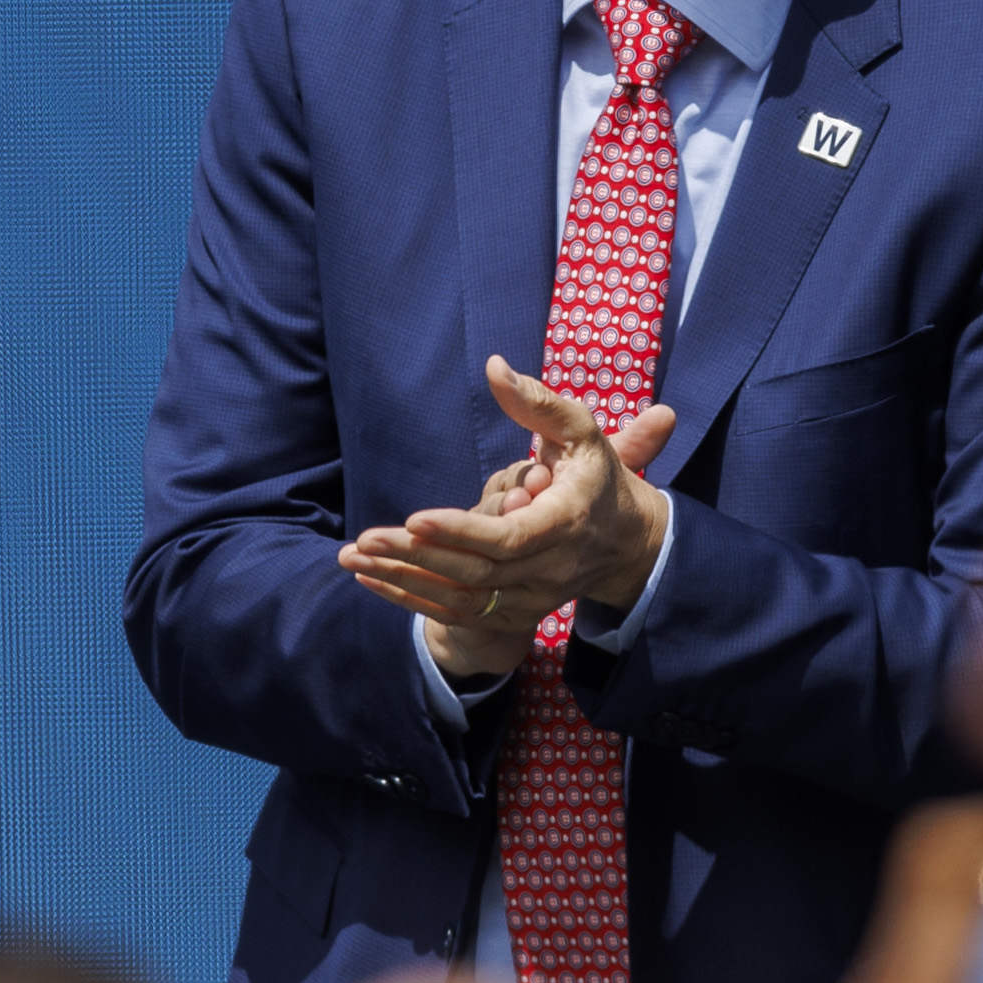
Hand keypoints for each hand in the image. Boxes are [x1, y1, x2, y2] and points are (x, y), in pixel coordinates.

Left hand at [338, 357, 676, 671]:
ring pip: (463, 599)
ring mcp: (535, 598)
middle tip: (365, 539)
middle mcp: (552, 569)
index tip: (413, 518)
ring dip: (405, 581)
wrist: (628, 542)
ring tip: (354, 558)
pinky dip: (412, 600)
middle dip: (418, 557)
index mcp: (567, 522)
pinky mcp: (518, 615)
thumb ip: (536, 402)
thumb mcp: (580, 431)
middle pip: (477, 572)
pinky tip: (372, 580)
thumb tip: (493, 366)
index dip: (461, 531)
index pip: (510, 538)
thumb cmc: (595, 475)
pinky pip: (460, 615)